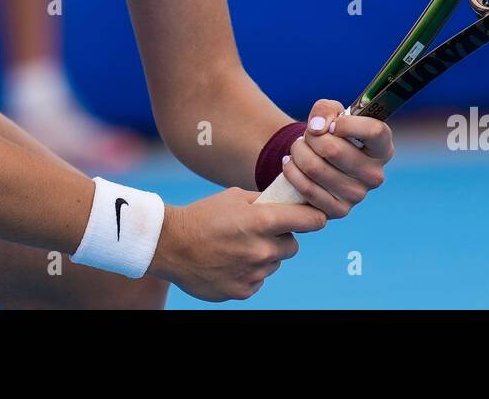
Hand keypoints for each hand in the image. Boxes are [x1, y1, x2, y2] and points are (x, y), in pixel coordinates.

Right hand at [149, 187, 326, 301]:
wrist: (170, 245)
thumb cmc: (203, 215)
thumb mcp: (234, 198)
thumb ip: (264, 201)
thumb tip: (287, 202)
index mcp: (262, 221)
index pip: (308, 221)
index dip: (315, 218)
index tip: (317, 218)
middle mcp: (262, 250)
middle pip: (292, 246)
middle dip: (281, 239)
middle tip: (260, 232)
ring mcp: (253, 273)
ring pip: (273, 264)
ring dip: (263, 256)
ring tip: (237, 247)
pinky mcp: (243, 291)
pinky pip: (258, 280)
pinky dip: (249, 272)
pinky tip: (229, 262)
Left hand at [278, 100, 393, 217]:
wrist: (318, 160)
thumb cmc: (330, 133)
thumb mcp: (331, 113)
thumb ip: (326, 110)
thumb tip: (317, 128)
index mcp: (382, 148)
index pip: (374, 131)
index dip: (347, 124)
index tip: (332, 124)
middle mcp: (375, 175)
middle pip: (333, 150)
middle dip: (311, 137)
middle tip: (307, 136)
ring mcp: (357, 195)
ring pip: (315, 167)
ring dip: (298, 152)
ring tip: (298, 148)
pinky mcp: (338, 210)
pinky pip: (307, 188)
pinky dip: (292, 171)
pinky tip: (290, 163)